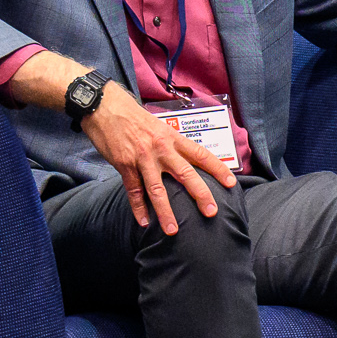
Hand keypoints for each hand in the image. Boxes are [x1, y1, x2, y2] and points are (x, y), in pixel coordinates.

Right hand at [81, 84, 235, 233]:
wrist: (105, 107)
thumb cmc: (134, 117)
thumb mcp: (159, 126)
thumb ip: (172, 144)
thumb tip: (186, 159)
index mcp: (173, 138)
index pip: (201, 154)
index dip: (218, 169)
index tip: (231, 183)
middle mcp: (161, 148)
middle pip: (186, 174)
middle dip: (200, 194)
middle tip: (211, 211)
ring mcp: (142, 158)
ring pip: (157, 189)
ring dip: (166, 211)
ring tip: (173, 230)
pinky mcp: (124, 165)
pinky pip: (133, 190)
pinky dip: (138, 208)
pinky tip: (144, 222)